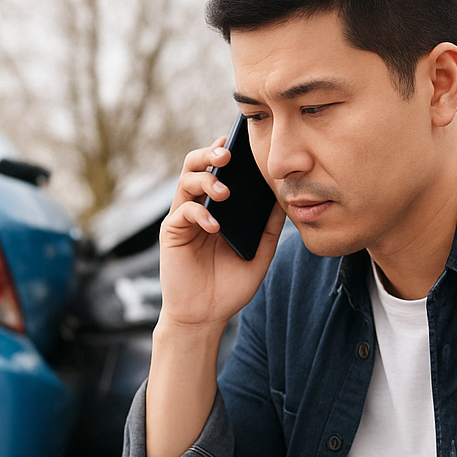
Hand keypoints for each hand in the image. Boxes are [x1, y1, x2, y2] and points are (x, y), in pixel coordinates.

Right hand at [158, 139, 285, 329]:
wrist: (205, 316)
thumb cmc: (229, 287)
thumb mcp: (259, 254)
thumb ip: (269, 228)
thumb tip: (285, 199)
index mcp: (217, 208)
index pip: (218, 171)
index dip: (225, 153)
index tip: (240, 141)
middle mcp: (197, 208)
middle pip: (195, 166)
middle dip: (209, 154)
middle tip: (227, 154)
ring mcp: (182, 220)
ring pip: (185, 182)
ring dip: (205, 180)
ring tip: (224, 192)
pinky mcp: (171, 234)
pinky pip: (182, 212)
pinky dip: (199, 213)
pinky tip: (215, 226)